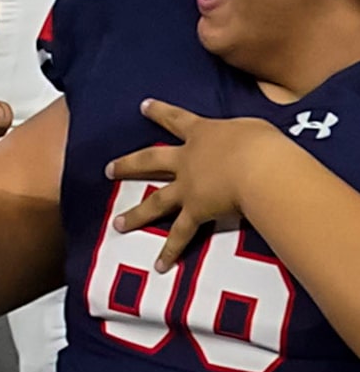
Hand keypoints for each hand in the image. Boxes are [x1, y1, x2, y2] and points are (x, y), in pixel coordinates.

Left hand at [109, 100, 297, 268]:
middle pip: (150, 160)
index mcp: (202, 134)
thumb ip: (246, 133)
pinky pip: (181, 234)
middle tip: (108, 169)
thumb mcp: (254, 128)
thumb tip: (252, 136)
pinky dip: (171, 251)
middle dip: (128, 165)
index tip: (143, 106)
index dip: (159, 111)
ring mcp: (188, 187)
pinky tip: (159, 264)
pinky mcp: (197, 211)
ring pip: (157, 201)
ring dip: (136, 214)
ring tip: (118, 224)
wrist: (259, 168)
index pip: (176, 119)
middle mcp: (188, 159)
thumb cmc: (263, 145)